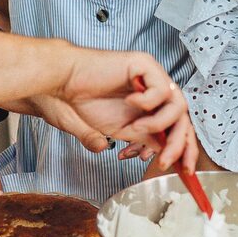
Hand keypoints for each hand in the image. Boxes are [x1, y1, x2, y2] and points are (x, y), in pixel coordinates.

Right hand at [40, 50, 195, 171]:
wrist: (53, 84)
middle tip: (168, 161)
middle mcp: (150, 92)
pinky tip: (129, 102)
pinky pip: (162, 87)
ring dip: (160, 124)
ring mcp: (148, 77)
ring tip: (135, 128)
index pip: (176, 128)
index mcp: (144, 108)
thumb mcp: (110, 130)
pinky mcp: (142, 64)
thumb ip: (133, 138)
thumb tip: (155, 151)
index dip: (183, 149)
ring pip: (178, 104)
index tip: (184, 172)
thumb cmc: (71, 103)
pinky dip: (149, 101)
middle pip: (183, 118)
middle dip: (181, 144)